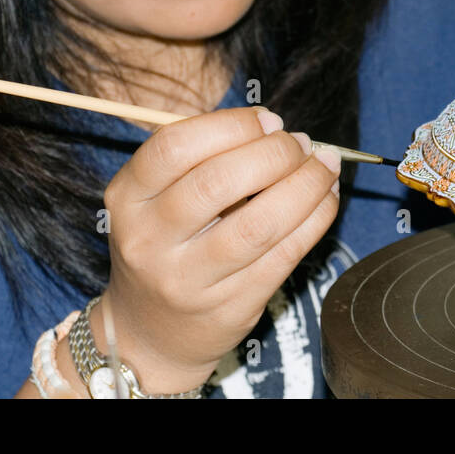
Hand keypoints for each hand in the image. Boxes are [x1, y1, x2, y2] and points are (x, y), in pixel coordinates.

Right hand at [95, 106, 340, 393]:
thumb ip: (203, 159)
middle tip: (301, 144)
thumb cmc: (166, 245)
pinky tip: (326, 198)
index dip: (232, 125)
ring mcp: (188, 280)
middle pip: (217, 182)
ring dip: (305, 186)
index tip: (269, 120)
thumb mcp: (156, 198)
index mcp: (128, 198)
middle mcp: (150, 241)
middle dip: (275, 153)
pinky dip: (316, 219)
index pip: (176, 146)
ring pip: (259, 224)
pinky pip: (285, 256)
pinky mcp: (230, 307)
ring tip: (324, 166)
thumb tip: (275, 128)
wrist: (152, 333)